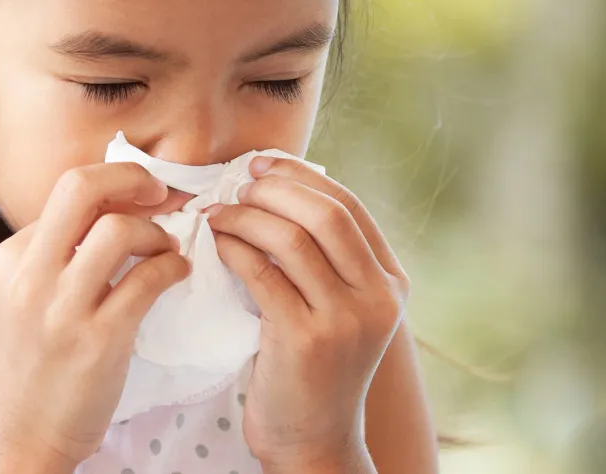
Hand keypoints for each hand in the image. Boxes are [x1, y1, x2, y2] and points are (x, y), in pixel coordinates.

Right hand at [0, 163, 191, 468]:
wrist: (19, 433)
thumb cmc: (32, 364)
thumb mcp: (25, 296)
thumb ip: (57, 255)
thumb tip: (115, 208)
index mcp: (11, 257)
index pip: (67, 192)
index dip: (115, 183)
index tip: (144, 193)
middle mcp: (30, 275)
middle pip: (80, 187)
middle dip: (131, 178)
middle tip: (161, 192)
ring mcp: (62, 308)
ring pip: (118, 229)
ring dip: (157, 232)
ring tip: (168, 249)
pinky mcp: (96, 341)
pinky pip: (146, 280)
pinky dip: (172, 268)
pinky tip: (177, 274)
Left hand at [204, 156, 409, 472]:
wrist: (312, 440)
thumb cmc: (311, 370)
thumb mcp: (336, 310)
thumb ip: (323, 261)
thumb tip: (277, 193)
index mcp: (391, 284)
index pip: (350, 206)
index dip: (302, 176)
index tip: (262, 165)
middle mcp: (377, 298)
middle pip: (325, 213)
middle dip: (274, 189)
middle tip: (236, 186)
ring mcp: (345, 320)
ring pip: (291, 238)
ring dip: (244, 216)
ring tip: (215, 214)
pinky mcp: (306, 339)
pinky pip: (262, 273)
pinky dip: (232, 249)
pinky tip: (214, 244)